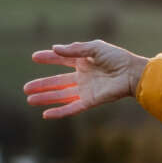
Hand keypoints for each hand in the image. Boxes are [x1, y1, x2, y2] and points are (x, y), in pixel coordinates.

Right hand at [24, 40, 149, 118]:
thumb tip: (55, 48)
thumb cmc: (118, 58)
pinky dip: (60, 112)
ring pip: (61, 95)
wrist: (134, 73)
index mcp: (84, 61)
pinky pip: (72, 107)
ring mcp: (86, 89)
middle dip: (42, 84)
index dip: (49, 58)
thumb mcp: (95, 48)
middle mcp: (83, 76)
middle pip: (58, 81)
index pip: (62, 60)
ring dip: (46, 98)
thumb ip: (75, 49)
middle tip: (25, 88)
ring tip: (30, 99)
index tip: (35, 57)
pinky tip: (46, 114)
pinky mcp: (91, 100)